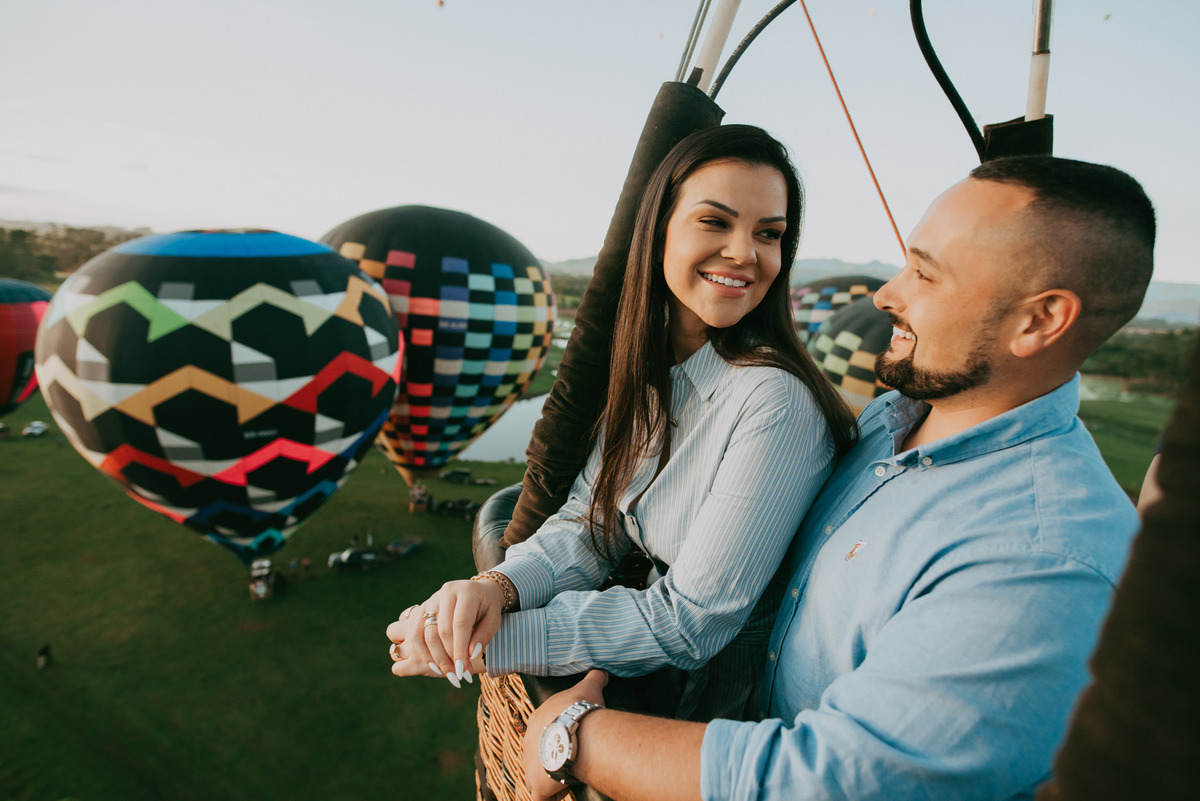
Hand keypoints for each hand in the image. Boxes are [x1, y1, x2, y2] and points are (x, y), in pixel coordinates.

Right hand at [385, 578, 504, 686]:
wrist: (477, 592)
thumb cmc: (488, 608)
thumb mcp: (494, 619)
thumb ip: (484, 635)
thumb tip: (469, 654)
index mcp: (467, 591)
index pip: (460, 624)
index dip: (460, 649)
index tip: (463, 671)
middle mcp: (446, 592)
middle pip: (440, 630)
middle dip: (448, 658)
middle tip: (459, 677)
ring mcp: (431, 600)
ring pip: (422, 632)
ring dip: (433, 658)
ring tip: (447, 674)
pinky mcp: (421, 609)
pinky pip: (415, 633)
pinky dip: (422, 652)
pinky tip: (434, 666)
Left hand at [523, 670, 608, 800]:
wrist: (578, 733)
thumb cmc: (581, 709)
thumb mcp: (588, 687)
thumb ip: (593, 678)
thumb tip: (602, 671)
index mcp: (536, 720)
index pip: (545, 730)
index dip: (559, 736)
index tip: (575, 738)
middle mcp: (528, 742)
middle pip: (540, 754)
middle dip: (555, 757)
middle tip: (575, 757)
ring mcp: (530, 766)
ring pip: (538, 776)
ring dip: (553, 777)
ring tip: (571, 775)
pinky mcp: (537, 786)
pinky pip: (541, 797)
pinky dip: (552, 796)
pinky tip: (567, 789)